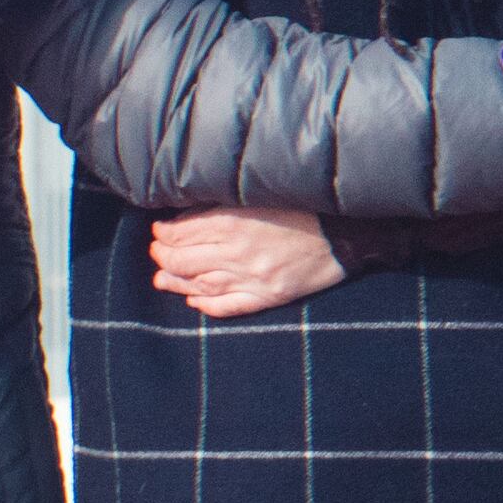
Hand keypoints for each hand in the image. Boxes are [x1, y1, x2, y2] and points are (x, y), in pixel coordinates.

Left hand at [147, 203, 346, 319]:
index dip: (164, 233)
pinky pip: (228, 306)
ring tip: (160, 279)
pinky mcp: (268, 296)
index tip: (158, 231)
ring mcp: (252, 279)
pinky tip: (193, 301)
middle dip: (163, 257)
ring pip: (200, 285)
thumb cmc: (303, 206)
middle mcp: (237, 253)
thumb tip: (185, 217)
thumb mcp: (258, 195)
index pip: (181, 232)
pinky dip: (206, 305)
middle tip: (156, 253)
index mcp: (232, 222)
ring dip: (175, 282)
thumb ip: (222, 204)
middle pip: (183, 261)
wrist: (345, 233)